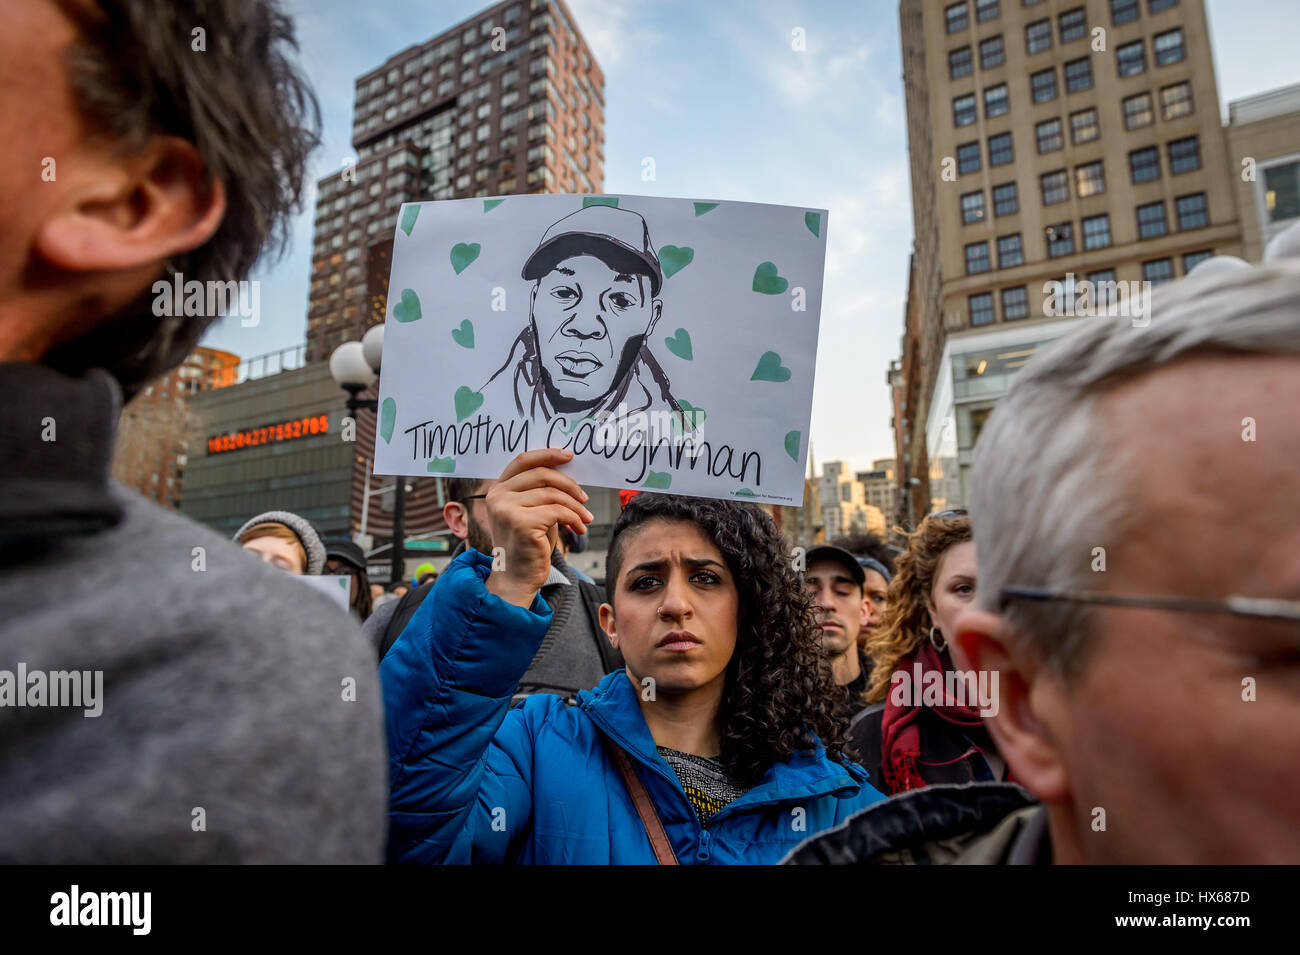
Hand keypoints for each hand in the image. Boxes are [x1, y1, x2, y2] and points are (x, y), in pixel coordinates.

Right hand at [483, 448, 592, 607]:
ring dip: (575, 506)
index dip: (547, 455)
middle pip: (541, 474)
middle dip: (569, 484)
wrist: (517, 579)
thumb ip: (539, 491)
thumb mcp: (532, 512)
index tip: (569, 456)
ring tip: (585, 518)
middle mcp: (498, 496)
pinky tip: (579, 528)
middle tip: (584, 498)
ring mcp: (507, 509)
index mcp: (497, 490)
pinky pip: (558, 511)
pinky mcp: (521, 523)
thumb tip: (566, 471)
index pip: (522, 460)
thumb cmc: (528, 545)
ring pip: (553, 494)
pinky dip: (574, 518)